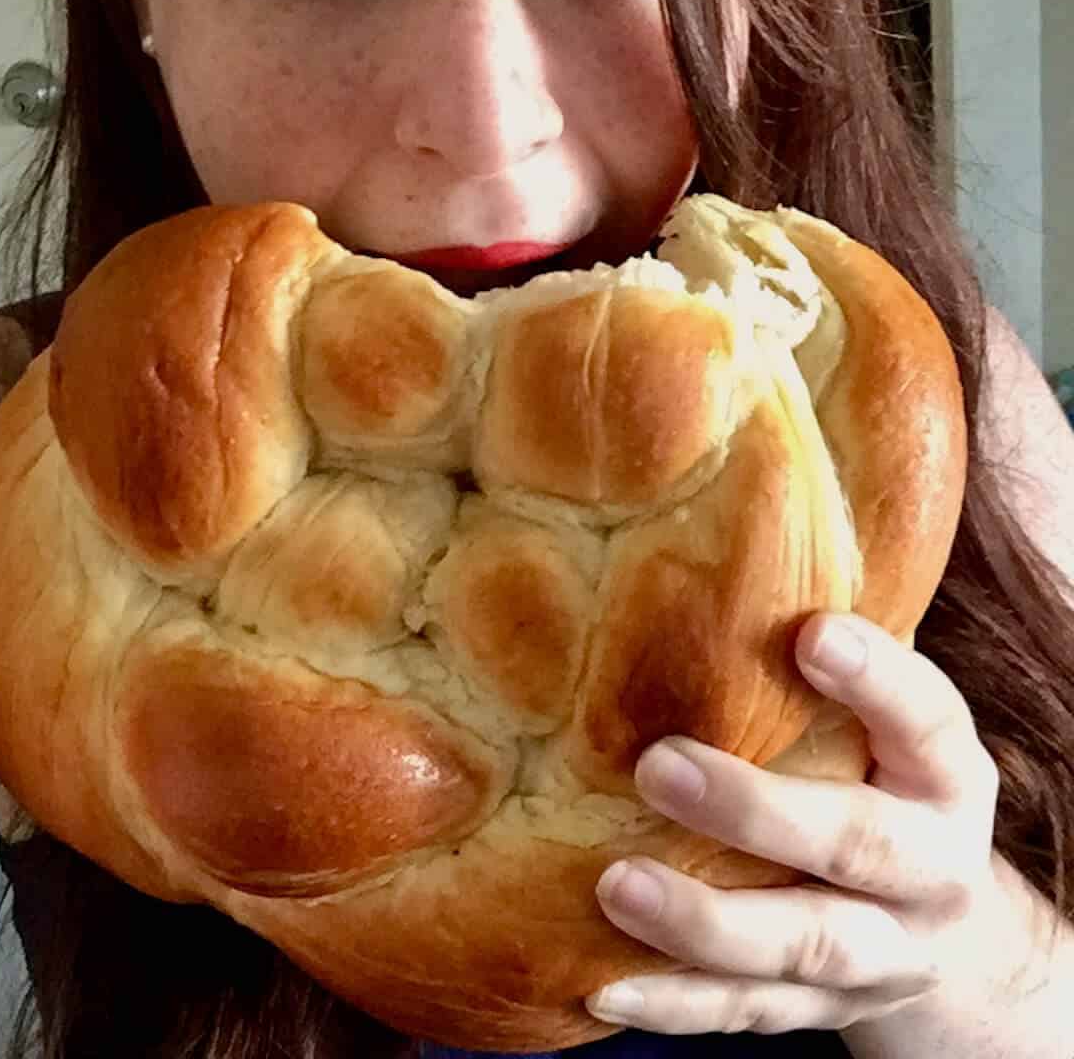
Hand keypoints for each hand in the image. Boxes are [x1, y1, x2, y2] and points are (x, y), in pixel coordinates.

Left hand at [584, 613, 1003, 1036]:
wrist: (945, 924)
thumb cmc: (881, 771)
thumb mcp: (882, 715)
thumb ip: (824, 650)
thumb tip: (719, 537)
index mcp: (946, 773)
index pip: (924, 717)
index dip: (875, 678)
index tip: (812, 632)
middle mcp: (932, 869)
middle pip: (856, 846)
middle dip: (757, 812)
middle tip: (657, 766)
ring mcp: (886, 954)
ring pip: (803, 947)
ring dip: (706, 922)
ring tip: (617, 885)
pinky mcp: (828, 1010)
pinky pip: (752, 1014)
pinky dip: (677, 1005)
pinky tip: (603, 985)